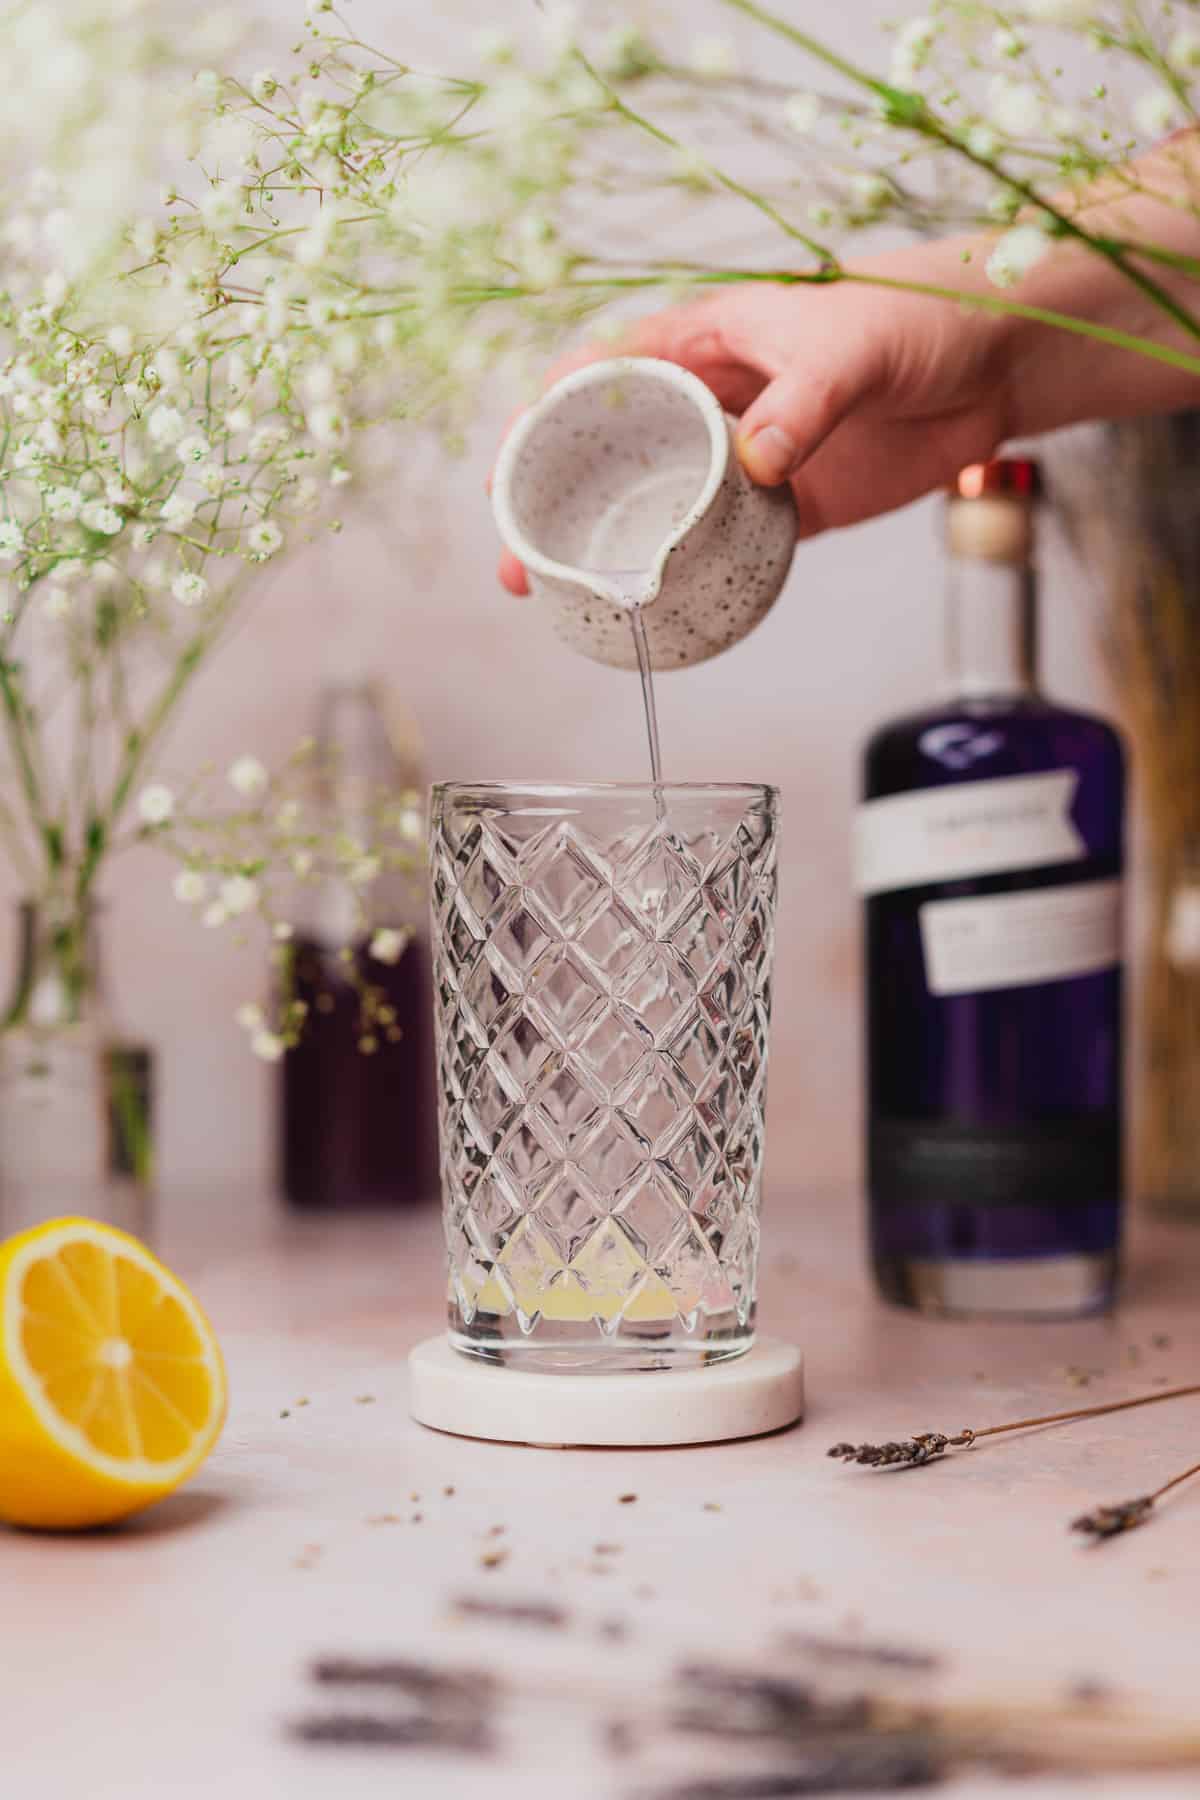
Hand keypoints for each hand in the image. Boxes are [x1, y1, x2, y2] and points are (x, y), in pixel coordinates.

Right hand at [497, 237, 1016, 594]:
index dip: (547, 414)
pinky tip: (653, 607)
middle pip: (612, 452)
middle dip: (556, 500)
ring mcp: (747, 459)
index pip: (604, 371)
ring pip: (657, 505)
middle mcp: (713, 402)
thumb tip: (754, 461)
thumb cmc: (921, 316)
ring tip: (563, 597)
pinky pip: (721, 543)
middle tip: (519, 558)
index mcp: (708, 341)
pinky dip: (684, 573)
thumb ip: (804, 400)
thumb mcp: (854, 346)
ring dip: (610, 549)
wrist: (999, 360)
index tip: (510, 462)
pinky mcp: (789, 505)